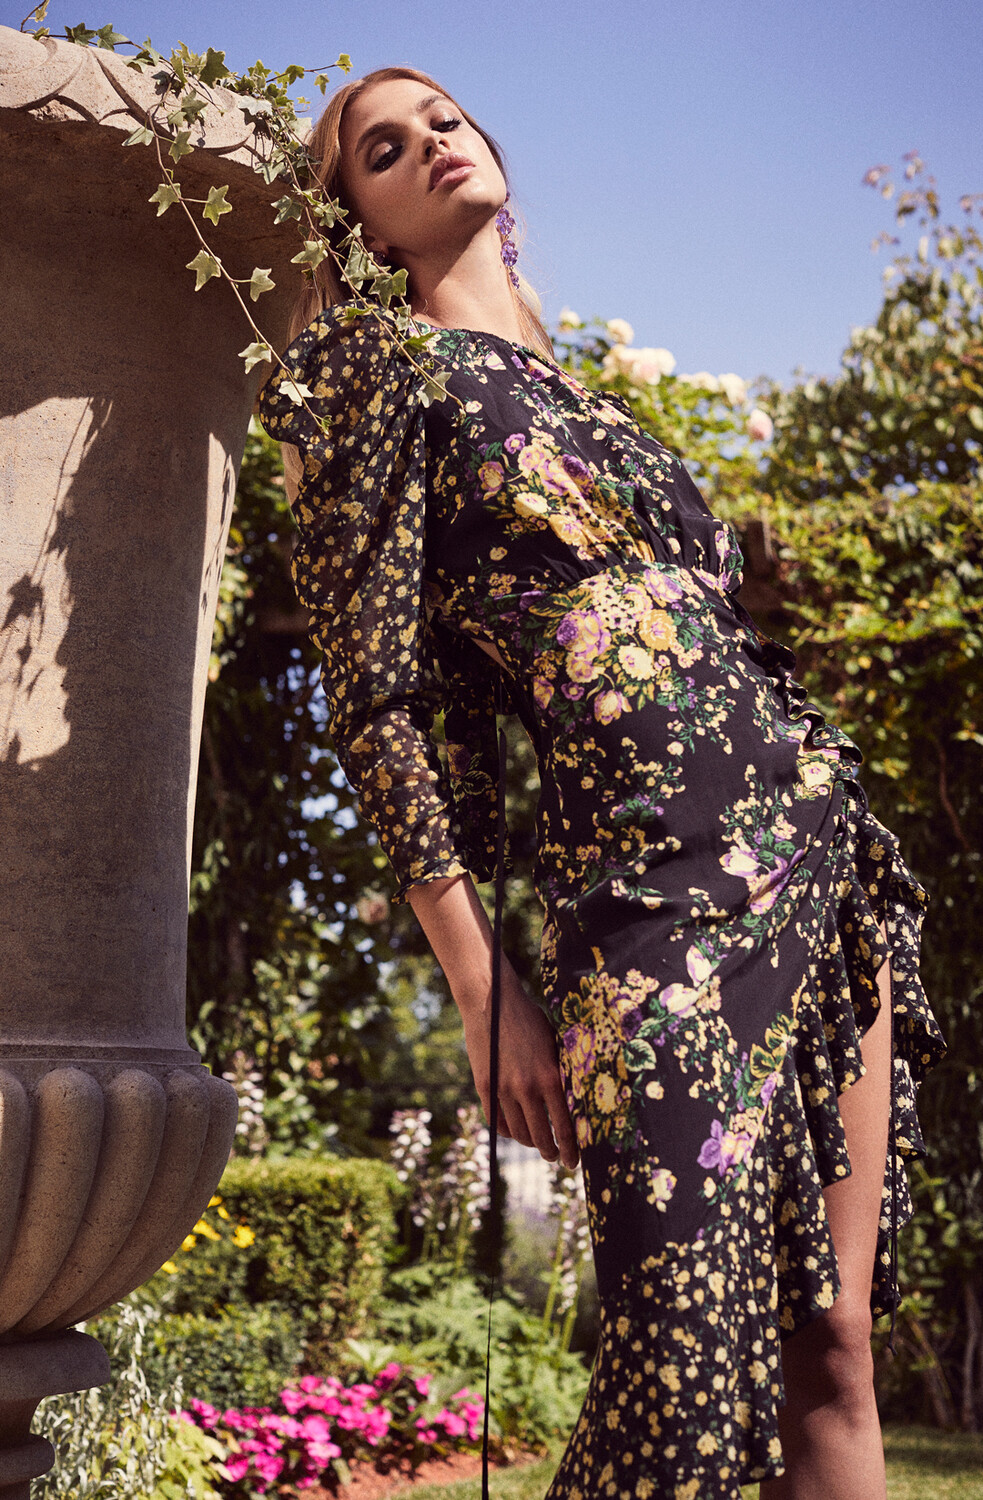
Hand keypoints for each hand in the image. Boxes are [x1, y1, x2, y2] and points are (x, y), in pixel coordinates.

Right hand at [458, 968, 579, 1170]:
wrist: (491, 1003)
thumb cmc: (529, 1019)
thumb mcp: (553, 1044)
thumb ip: (560, 1073)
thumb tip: (574, 1099)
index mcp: (550, 1078)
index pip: (566, 1126)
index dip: (572, 1148)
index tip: (575, 1161)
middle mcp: (527, 1088)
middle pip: (541, 1137)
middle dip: (552, 1153)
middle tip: (558, 1158)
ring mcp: (502, 1089)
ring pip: (518, 1133)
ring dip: (530, 1144)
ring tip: (538, 1145)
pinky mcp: (484, 1087)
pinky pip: (497, 1121)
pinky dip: (507, 1131)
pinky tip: (515, 1131)